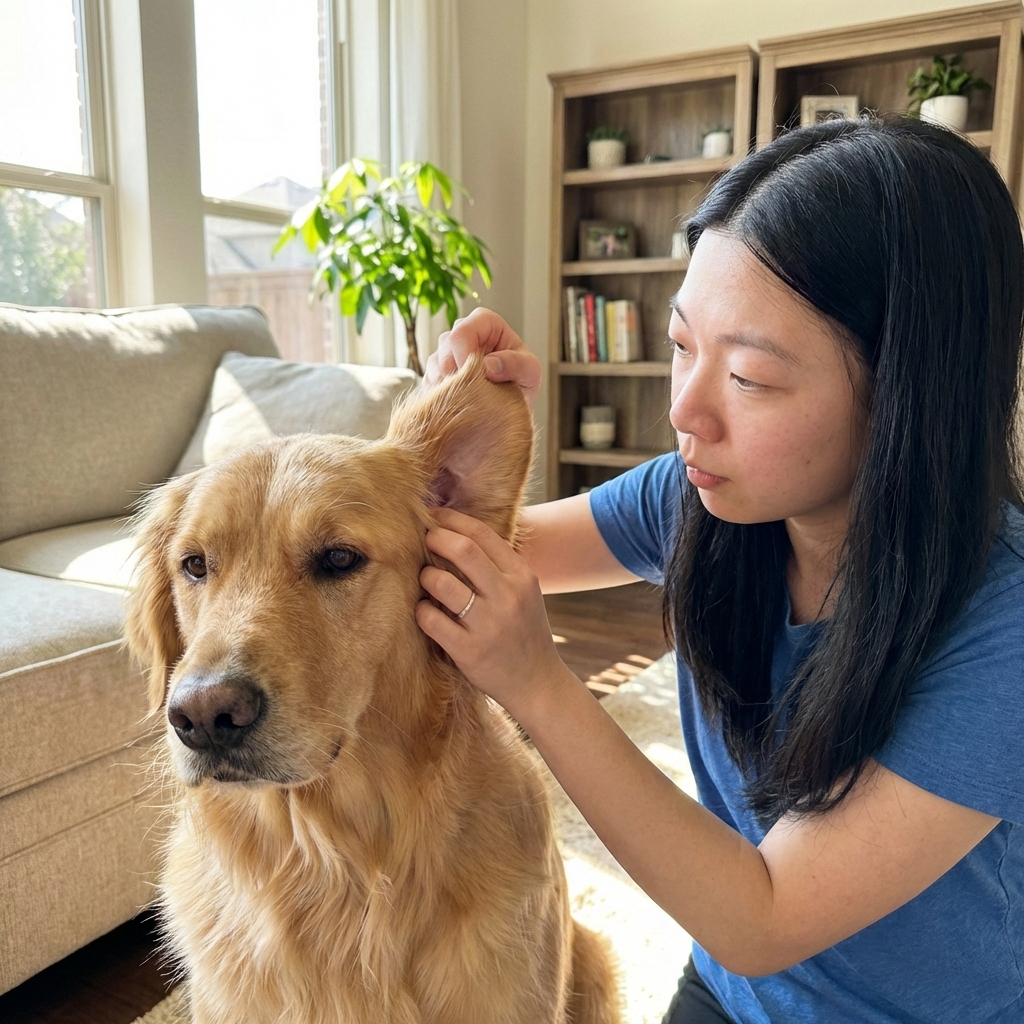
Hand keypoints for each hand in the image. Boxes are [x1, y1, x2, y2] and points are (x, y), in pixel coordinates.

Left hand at [415, 507, 571, 717]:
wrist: (538, 682)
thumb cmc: (524, 631)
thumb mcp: (524, 592)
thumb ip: (498, 566)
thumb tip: (458, 533)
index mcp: (521, 576)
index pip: (482, 534)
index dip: (452, 520)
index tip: (435, 517)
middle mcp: (508, 596)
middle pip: (463, 550)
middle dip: (435, 537)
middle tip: (424, 538)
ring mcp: (488, 625)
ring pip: (442, 584)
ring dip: (426, 576)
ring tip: (426, 579)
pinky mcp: (469, 651)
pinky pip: (431, 620)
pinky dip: (422, 611)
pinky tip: (426, 611)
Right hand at [425, 307, 541, 407]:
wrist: (511, 407)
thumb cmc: (523, 381)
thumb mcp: (530, 371)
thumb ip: (515, 364)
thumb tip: (489, 365)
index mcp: (485, 323)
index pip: (462, 331)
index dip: (463, 355)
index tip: (473, 376)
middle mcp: (463, 333)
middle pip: (445, 346)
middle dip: (455, 372)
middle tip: (472, 392)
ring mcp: (448, 352)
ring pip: (434, 364)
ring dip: (448, 385)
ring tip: (470, 399)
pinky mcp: (438, 372)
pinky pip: (429, 381)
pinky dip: (441, 394)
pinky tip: (459, 403)